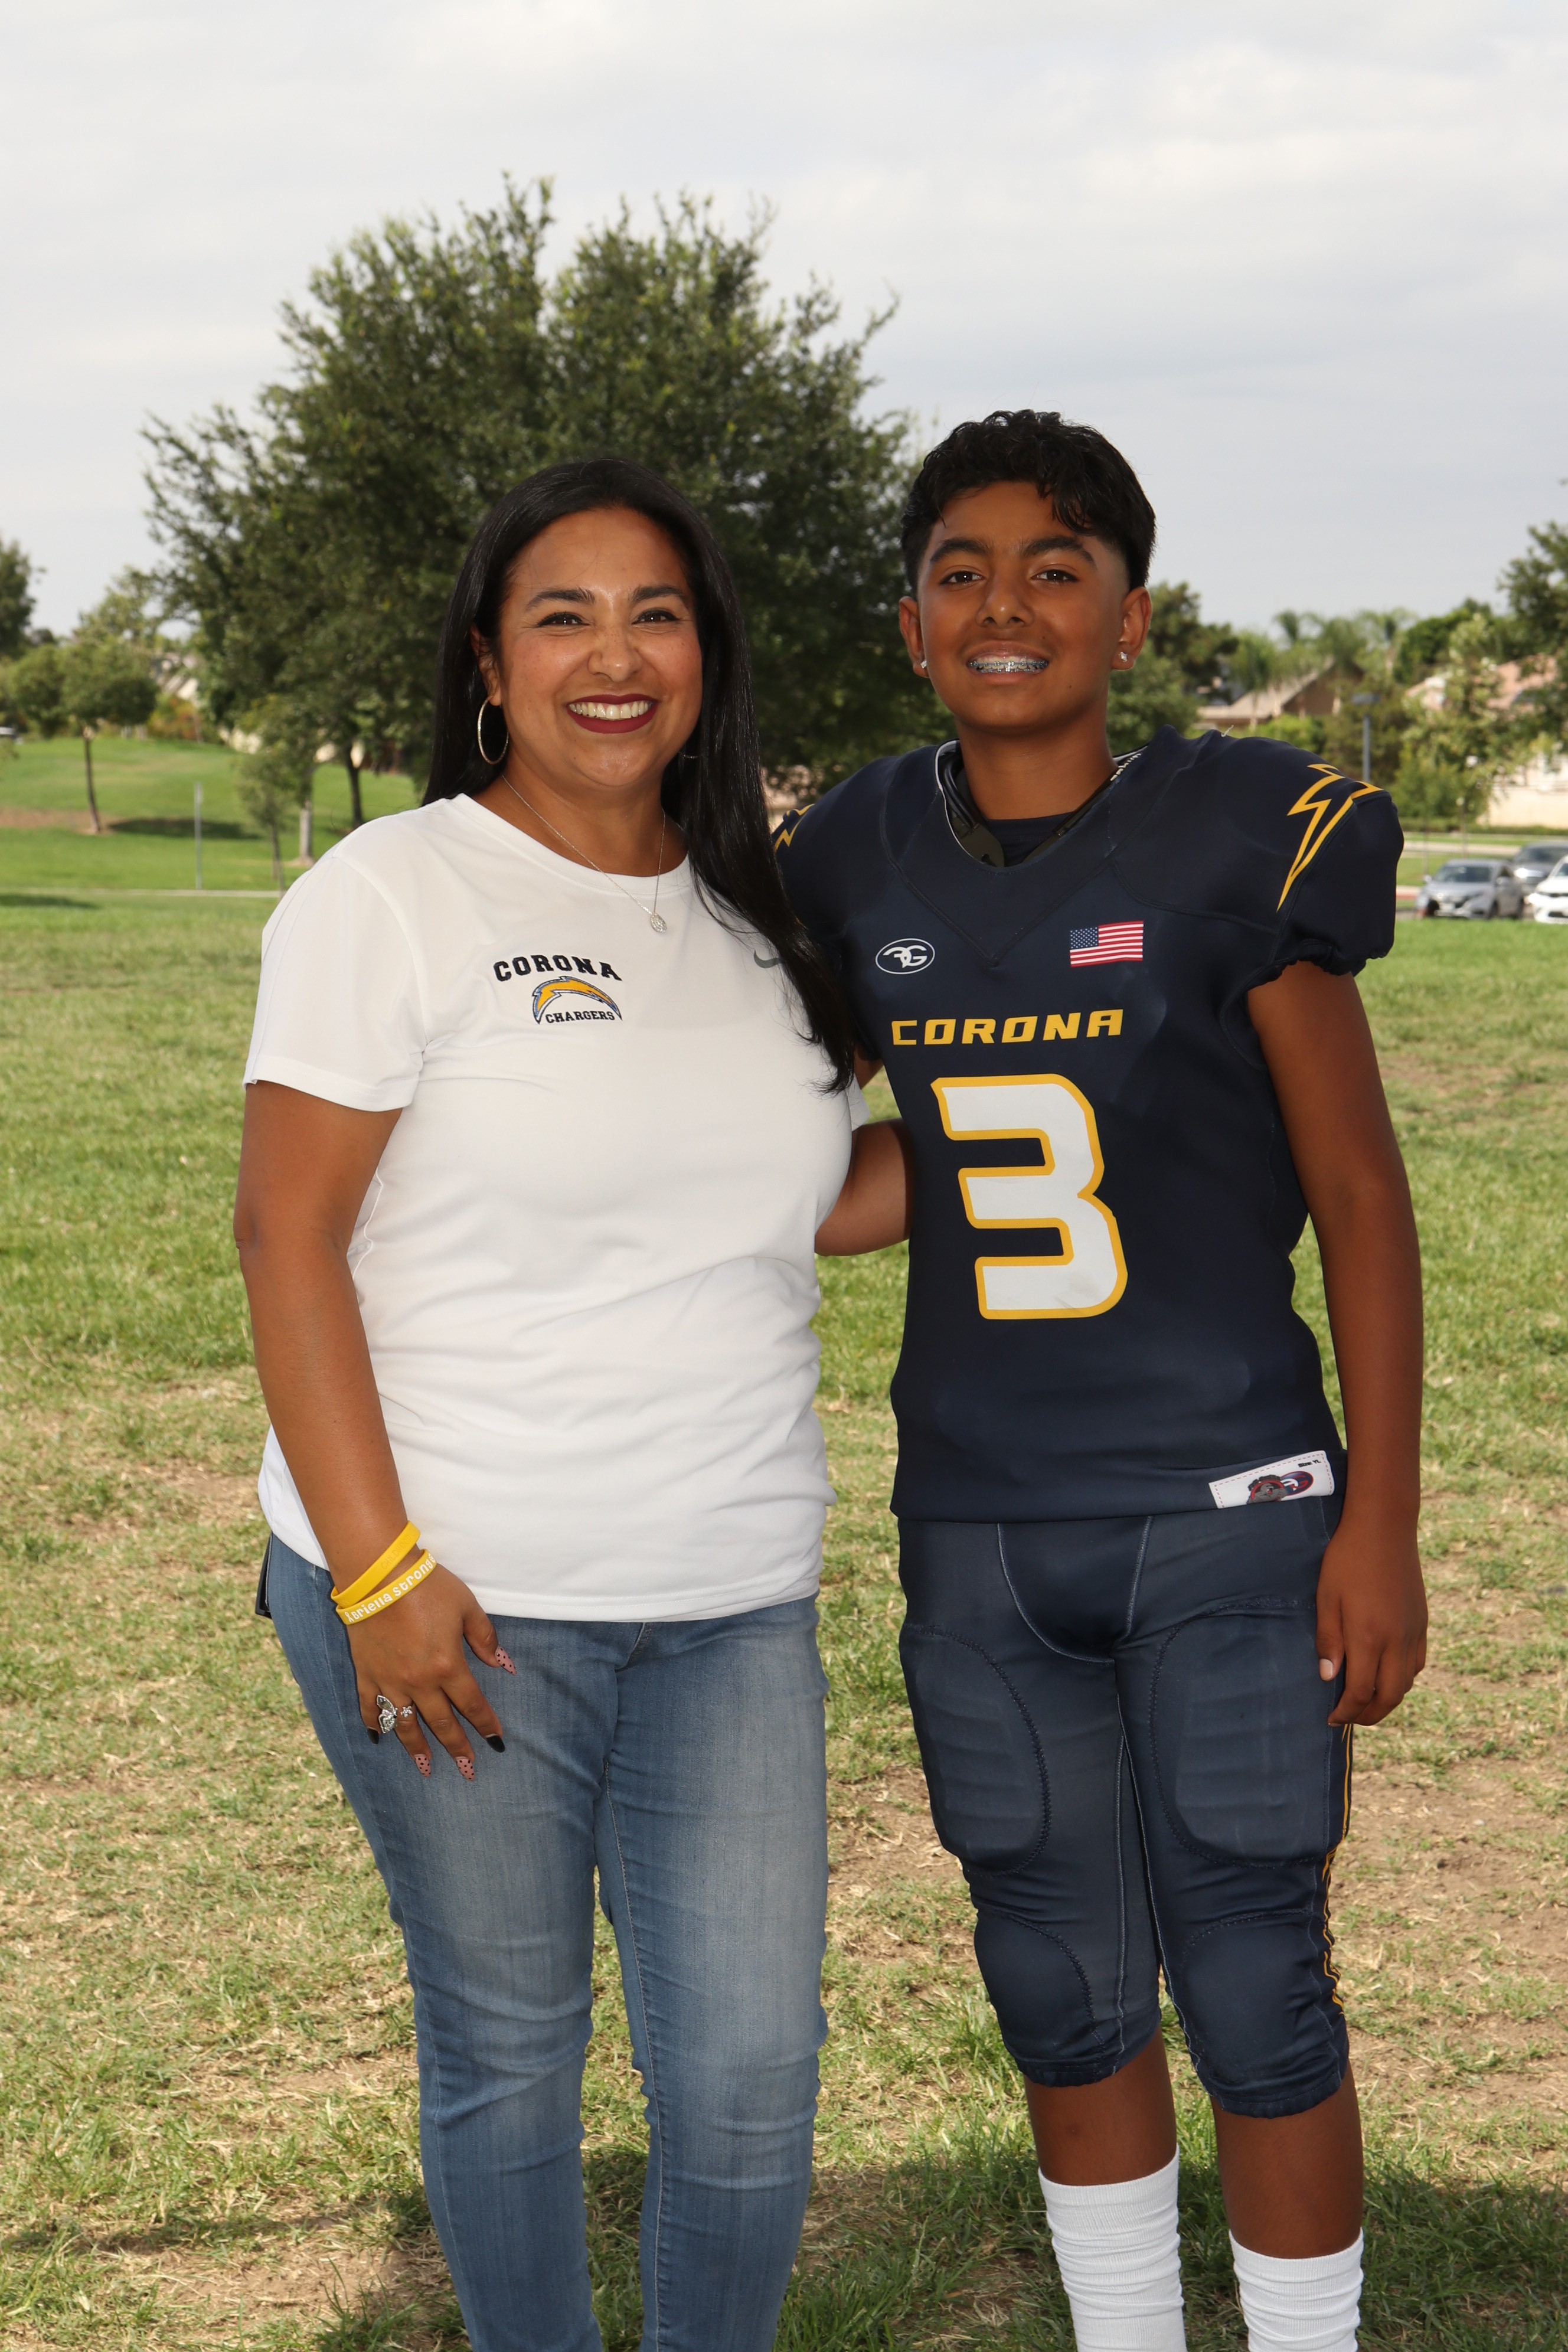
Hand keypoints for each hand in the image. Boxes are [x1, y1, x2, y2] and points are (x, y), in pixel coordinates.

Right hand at [348, 1560, 512, 1777]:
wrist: (379, 1575)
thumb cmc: (427, 1586)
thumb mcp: (467, 1607)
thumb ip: (485, 1638)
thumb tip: (502, 1664)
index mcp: (447, 1666)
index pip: (472, 1704)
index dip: (486, 1724)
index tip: (497, 1743)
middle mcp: (419, 1681)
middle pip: (441, 1723)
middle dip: (457, 1748)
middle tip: (468, 1770)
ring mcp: (390, 1680)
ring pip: (405, 1724)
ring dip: (416, 1748)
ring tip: (425, 1768)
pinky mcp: (366, 1672)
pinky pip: (370, 1706)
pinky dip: (374, 1724)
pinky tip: (378, 1739)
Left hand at [1315, 1516, 1426, 1726]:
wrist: (1385, 1528)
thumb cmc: (1347, 1559)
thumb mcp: (1327, 1597)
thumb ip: (1328, 1640)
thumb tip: (1329, 1678)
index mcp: (1369, 1637)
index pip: (1361, 1692)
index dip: (1346, 1712)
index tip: (1331, 1718)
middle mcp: (1397, 1641)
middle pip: (1389, 1697)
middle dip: (1369, 1715)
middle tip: (1349, 1718)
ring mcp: (1414, 1632)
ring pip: (1406, 1683)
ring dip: (1388, 1700)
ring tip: (1366, 1702)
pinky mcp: (1422, 1622)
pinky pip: (1417, 1663)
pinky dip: (1403, 1679)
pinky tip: (1387, 1675)